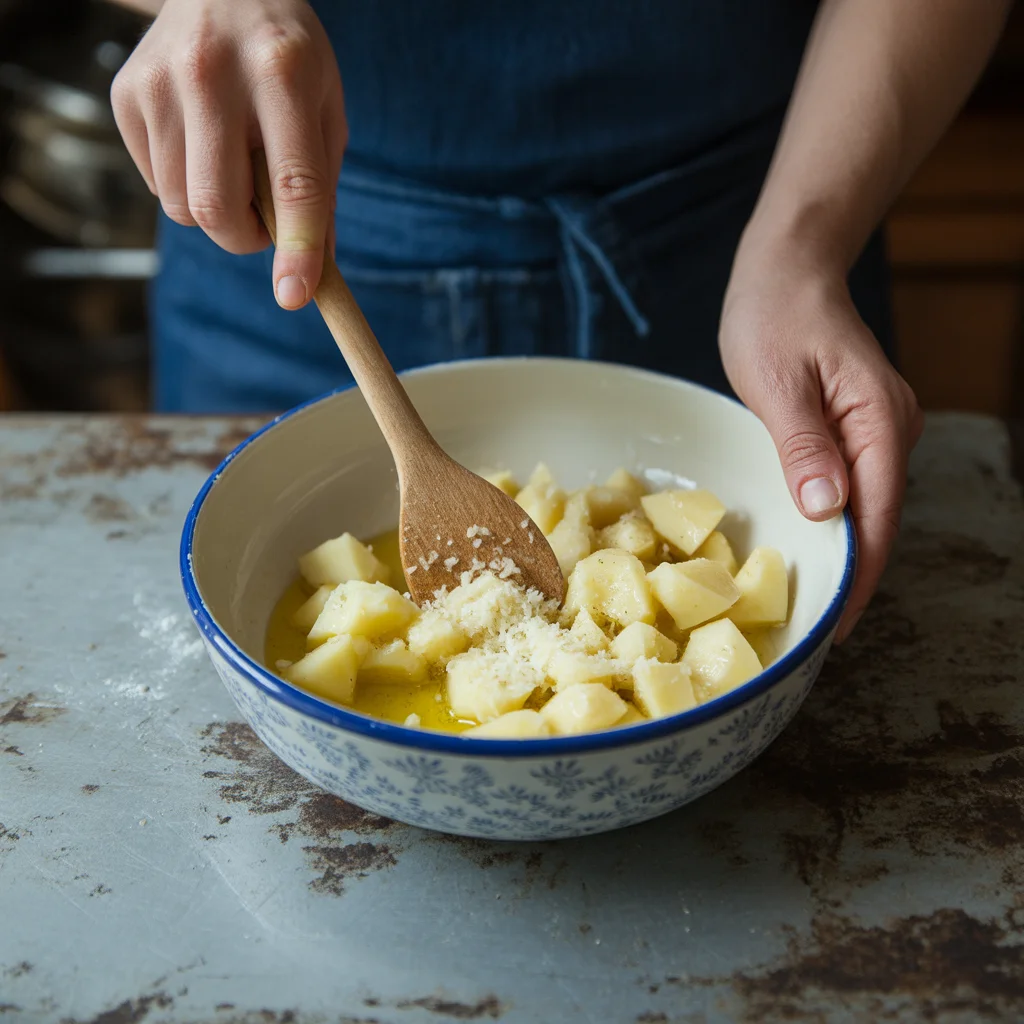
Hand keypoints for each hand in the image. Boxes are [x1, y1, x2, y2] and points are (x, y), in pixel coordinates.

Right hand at [111, 0, 344, 308]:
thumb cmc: (287, 59)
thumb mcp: (325, 109)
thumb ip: (323, 189)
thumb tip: (315, 272)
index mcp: (282, 73)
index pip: (293, 182)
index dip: (296, 247)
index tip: (295, 295)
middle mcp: (212, 73)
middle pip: (218, 208)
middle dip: (245, 239)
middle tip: (262, 226)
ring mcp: (160, 83)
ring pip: (183, 207)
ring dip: (215, 212)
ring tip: (232, 165)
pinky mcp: (126, 95)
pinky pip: (156, 186)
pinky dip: (184, 186)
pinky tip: (201, 143)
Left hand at [720, 258, 922, 642]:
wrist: (789, 269)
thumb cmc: (775, 315)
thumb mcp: (777, 382)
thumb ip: (804, 447)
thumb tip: (829, 512)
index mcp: (879, 422)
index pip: (876, 519)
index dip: (858, 578)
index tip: (833, 627)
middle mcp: (892, 430)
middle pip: (878, 521)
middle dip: (851, 576)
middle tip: (814, 629)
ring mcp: (880, 430)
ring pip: (867, 508)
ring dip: (842, 553)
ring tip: (811, 601)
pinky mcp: (859, 428)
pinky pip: (853, 486)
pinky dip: (834, 521)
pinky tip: (811, 545)